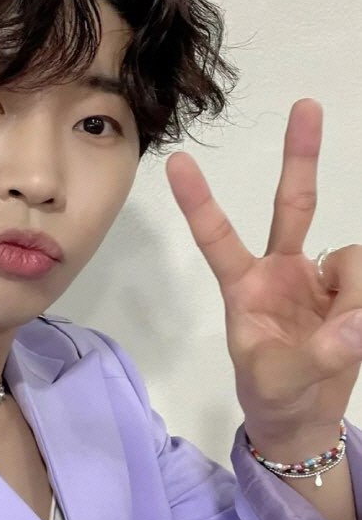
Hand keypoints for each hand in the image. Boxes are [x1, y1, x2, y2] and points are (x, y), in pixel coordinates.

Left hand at [166, 99, 361, 447]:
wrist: (302, 414)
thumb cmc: (271, 394)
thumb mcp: (278, 380)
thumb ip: (316, 353)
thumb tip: (360, 319)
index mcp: (244, 284)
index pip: (216, 236)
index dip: (199, 201)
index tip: (176, 162)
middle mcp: (279, 268)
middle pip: (292, 205)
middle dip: (300, 157)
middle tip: (305, 105)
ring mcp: (316, 276)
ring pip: (348, 255)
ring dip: (354, 292)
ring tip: (345, 336)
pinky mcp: (348, 290)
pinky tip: (355, 328)